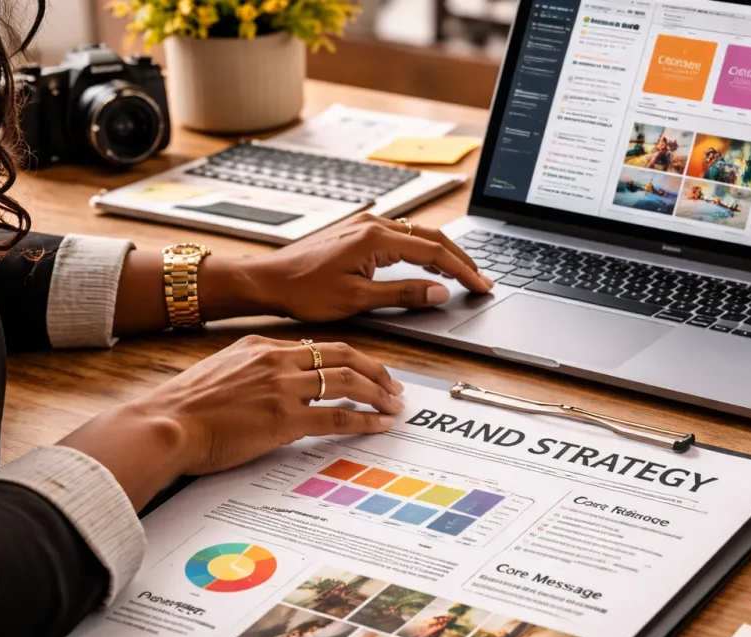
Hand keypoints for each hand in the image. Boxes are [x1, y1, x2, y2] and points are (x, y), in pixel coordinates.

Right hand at [143, 335, 403, 474]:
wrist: (165, 424)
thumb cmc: (184, 407)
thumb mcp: (222, 372)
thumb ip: (254, 373)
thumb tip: (278, 388)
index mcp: (261, 346)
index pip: (319, 346)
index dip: (351, 358)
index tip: (367, 369)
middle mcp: (276, 360)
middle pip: (342, 356)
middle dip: (375, 370)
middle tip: (394, 385)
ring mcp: (282, 387)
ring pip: (346, 382)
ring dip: (377, 394)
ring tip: (393, 406)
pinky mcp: (284, 418)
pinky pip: (337, 416)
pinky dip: (364, 419)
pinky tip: (377, 425)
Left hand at [243, 215, 494, 321]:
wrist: (268, 280)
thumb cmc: (304, 291)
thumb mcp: (357, 299)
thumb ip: (403, 294)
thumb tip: (439, 292)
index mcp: (375, 238)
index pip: (434, 252)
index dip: (462, 271)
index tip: (482, 286)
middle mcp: (372, 223)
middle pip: (431, 237)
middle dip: (460, 259)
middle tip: (481, 280)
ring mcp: (364, 224)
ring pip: (417, 234)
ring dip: (442, 253)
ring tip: (462, 273)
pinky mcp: (356, 231)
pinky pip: (400, 235)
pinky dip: (421, 249)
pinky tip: (428, 263)